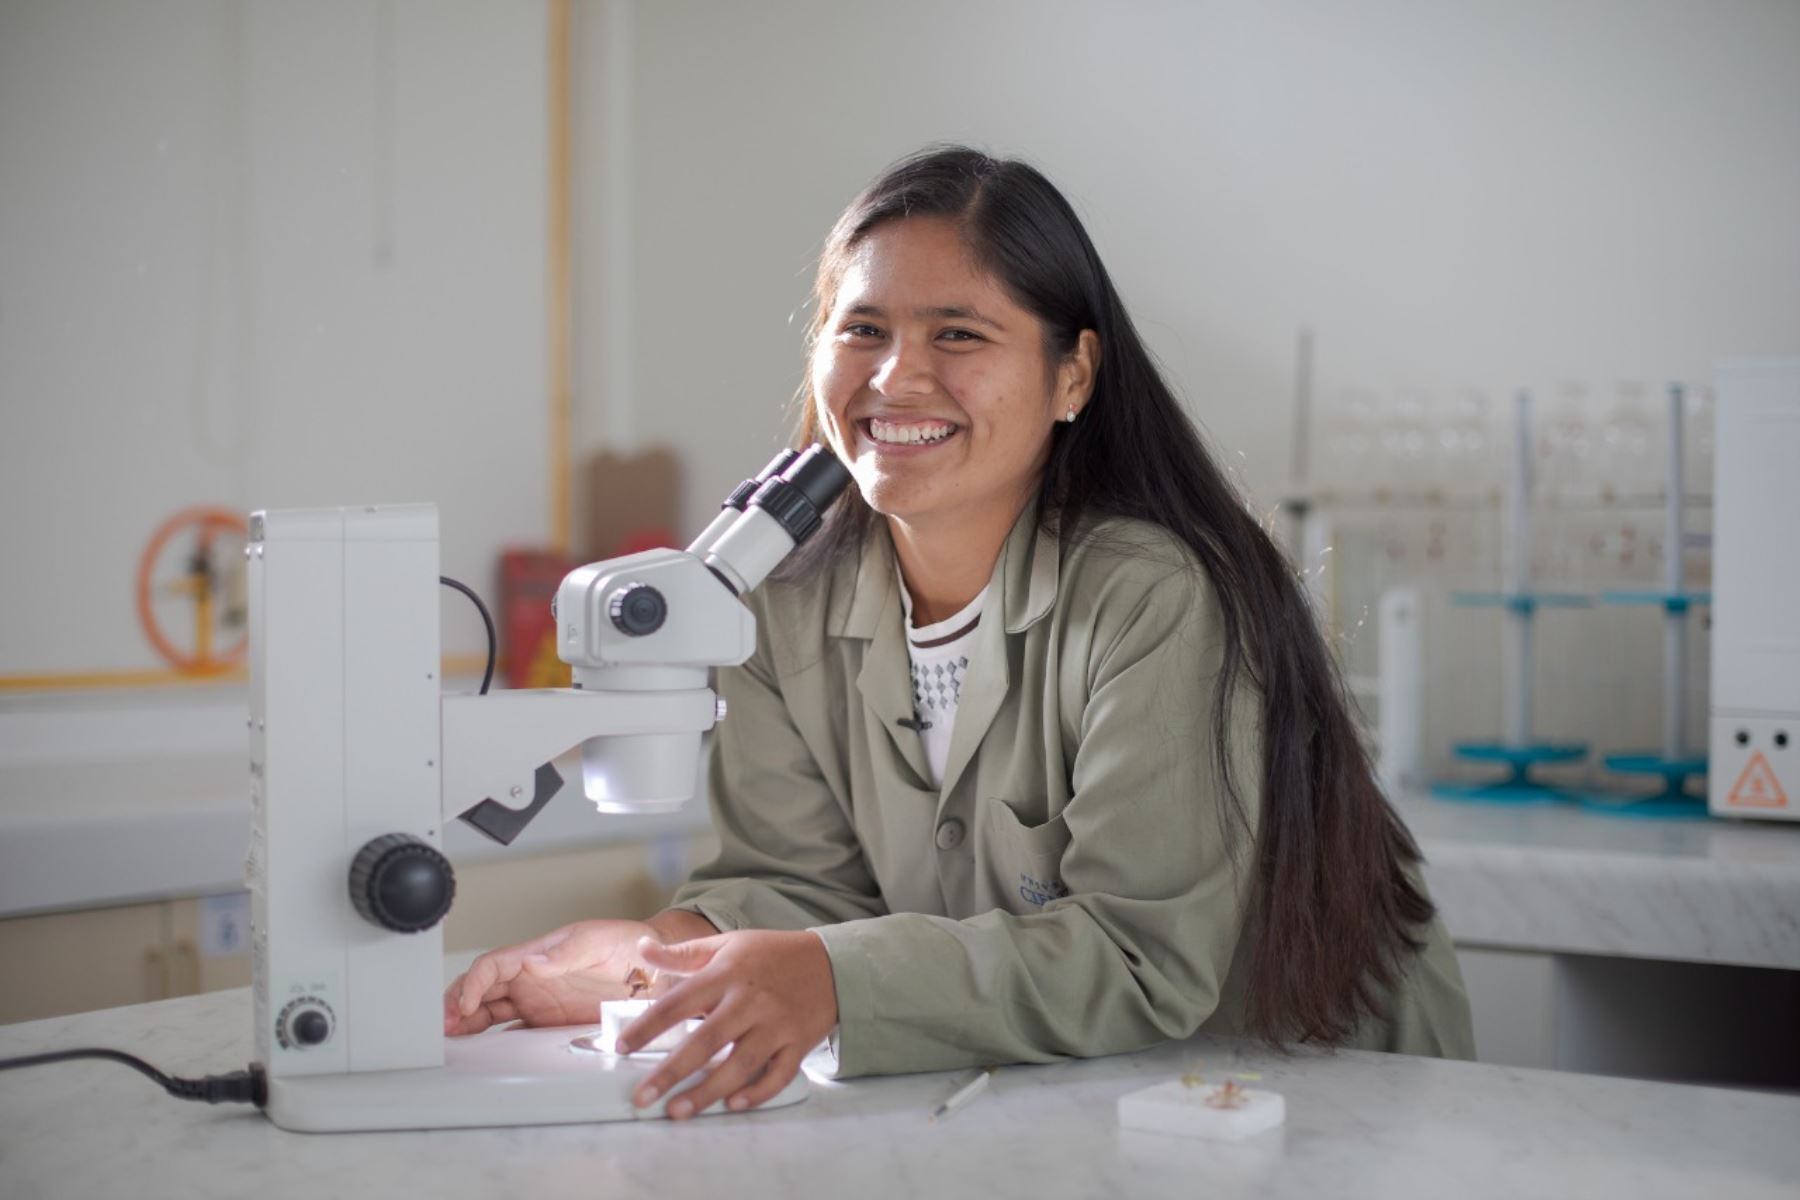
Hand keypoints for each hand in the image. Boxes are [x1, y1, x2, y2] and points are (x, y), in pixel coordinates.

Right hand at [443, 919, 658, 1035]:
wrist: (655, 969)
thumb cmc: (626, 944)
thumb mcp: (596, 941)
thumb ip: (564, 954)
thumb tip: (531, 962)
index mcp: (535, 954)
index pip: (491, 967)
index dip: (473, 984)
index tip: (465, 1004)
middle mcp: (530, 979)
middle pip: (480, 990)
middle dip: (457, 1005)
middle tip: (442, 1027)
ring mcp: (537, 1002)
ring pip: (489, 1012)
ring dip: (467, 1025)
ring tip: (449, 1040)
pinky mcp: (548, 1023)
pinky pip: (512, 1032)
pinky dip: (492, 1042)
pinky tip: (480, 1053)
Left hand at [620, 930, 837, 1119]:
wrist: (834, 963)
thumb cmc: (772, 955)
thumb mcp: (728, 944)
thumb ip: (683, 953)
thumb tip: (642, 948)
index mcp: (728, 973)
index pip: (679, 1001)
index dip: (648, 1026)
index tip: (621, 1048)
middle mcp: (750, 1001)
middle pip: (706, 1040)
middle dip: (671, 1072)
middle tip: (642, 1098)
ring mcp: (777, 1024)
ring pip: (740, 1064)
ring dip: (708, 1091)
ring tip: (677, 1112)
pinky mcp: (799, 1044)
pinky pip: (778, 1074)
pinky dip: (757, 1092)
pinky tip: (733, 1105)